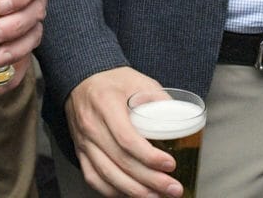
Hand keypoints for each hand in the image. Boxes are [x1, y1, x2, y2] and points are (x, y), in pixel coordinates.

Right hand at [65, 67, 183, 196]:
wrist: (81, 78)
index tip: (170, 164)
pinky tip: (132, 193)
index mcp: (106, 104)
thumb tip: (181, 120)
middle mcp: (91, 126)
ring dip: (134, 191)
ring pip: (107, 175)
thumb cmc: (112, 80)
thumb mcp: (138, 81)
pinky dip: (113, 191)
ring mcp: (83, 141)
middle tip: (173, 188)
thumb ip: (159, 99)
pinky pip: (94, 178)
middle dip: (150, 180)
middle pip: (120, 162)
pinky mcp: (80, 152)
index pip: (126, 139)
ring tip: (157, 196)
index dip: (149, 156)